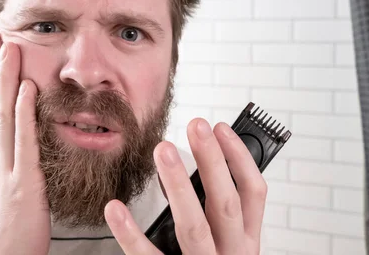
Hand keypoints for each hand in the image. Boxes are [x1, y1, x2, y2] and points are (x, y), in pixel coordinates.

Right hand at [0, 31, 50, 254]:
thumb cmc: (14, 225)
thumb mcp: (12, 185)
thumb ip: (17, 159)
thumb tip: (23, 139)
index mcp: (0, 155)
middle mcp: (0, 156)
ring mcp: (9, 167)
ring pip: (5, 115)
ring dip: (6, 79)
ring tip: (9, 46)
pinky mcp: (24, 183)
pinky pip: (25, 142)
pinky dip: (24, 113)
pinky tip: (26, 89)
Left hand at [104, 118, 266, 254]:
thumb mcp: (231, 245)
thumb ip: (222, 214)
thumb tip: (205, 166)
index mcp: (247, 242)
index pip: (253, 194)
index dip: (240, 158)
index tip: (222, 128)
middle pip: (225, 204)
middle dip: (212, 161)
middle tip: (196, 126)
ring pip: (193, 227)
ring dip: (177, 185)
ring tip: (163, 150)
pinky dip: (130, 234)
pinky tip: (115, 208)